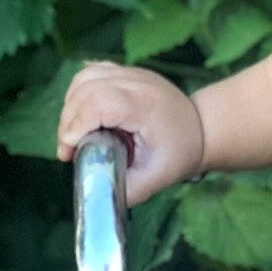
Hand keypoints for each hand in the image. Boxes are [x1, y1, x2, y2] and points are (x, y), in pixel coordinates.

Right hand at [56, 59, 204, 203]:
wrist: (202, 129)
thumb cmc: (180, 152)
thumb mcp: (157, 178)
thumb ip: (127, 189)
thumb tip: (97, 197)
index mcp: (143, 105)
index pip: (97, 103)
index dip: (75, 126)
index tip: (69, 153)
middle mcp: (136, 82)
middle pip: (85, 90)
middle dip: (69, 121)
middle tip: (69, 150)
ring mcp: (130, 73)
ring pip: (84, 78)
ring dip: (70, 106)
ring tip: (75, 134)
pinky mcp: (125, 72)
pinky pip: (91, 73)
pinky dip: (79, 92)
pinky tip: (83, 115)